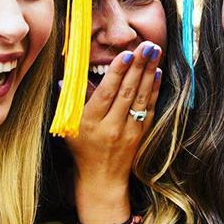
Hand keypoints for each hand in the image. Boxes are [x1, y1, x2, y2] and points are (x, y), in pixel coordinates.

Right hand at [65, 41, 161, 223]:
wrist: (102, 178)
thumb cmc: (82, 150)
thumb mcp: (69, 127)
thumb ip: (70, 102)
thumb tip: (66, 79)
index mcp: (90, 122)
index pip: (106, 93)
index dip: (117, 73)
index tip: (126, 54)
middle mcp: (112, 126)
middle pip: (128, 92)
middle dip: (138, 66)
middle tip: (146, 45)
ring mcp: (129, 130)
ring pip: (141, 97)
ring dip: (149, 72)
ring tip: (154, 52)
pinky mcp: (141, 133)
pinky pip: (150, 108)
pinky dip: (154, 90)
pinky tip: (158, 73)